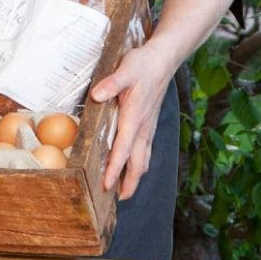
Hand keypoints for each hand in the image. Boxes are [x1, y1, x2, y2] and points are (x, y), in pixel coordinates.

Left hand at [89, 42, 173, 200]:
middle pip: (138, 163)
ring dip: (135, 176)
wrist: (164, 60)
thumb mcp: (125, 69)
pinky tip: (132, 165)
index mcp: (135, 117)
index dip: (115, 169)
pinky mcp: (149, 124)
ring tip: (124, 190)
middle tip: (117, 199)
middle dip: (129, 183)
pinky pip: (145, 150)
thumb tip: (97, 95)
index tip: (107, 186)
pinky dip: (139, 164)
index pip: (123, 149)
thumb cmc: (143, 64)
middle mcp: (143, 127)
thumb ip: (111, 83)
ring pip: (144, 159)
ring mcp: (148, 127)